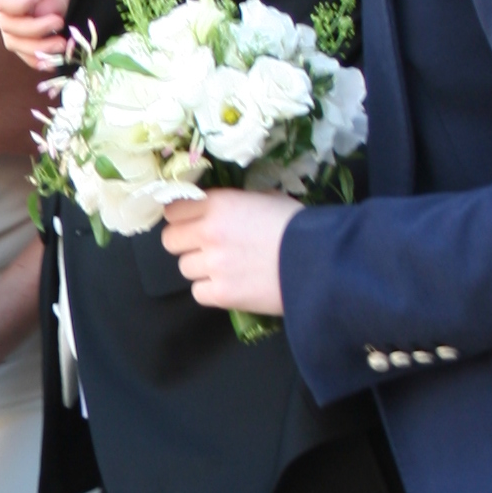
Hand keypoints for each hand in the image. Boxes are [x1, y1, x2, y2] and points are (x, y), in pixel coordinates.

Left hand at [0, 0, 78, 70]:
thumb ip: (55, 9)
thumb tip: (53, 33)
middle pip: (11, 40)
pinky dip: (21, 7)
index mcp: (23, 6)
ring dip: (32, 30)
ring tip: (54, 20)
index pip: (23, 41)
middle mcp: (8, 1)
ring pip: (7, 26)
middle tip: (58, 45)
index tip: (61, 56)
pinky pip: (2, 3)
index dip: (39, 54)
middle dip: (36, 49)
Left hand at [160, 188, 299, 316]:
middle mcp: (209, 232)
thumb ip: (236, 202)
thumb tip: (222, 207)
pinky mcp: (222, 294)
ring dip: (201, 268)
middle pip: (171, 241)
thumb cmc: (299, 226)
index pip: (173, 210)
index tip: (193, 222)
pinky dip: (211, 290)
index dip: (182, 217)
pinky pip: (198, 292)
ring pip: (184, 268)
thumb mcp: (266, 198)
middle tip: (207, 247)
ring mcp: (213, 265)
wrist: (320, 260)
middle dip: (186, 243)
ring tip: (227, 268)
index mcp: (219, 204)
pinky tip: (231, 285)